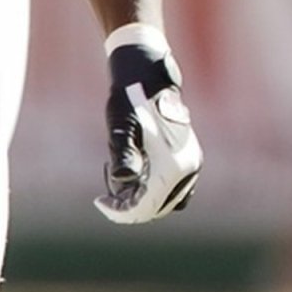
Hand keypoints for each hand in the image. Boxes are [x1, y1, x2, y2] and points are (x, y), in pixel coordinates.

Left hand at [95, 29, 203, 224]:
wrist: (149, 80)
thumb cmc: (131, 102)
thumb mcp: (122, 129)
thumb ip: (124, 155)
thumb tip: (123, 178)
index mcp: (175, 164)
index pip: (147, 206)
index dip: (121, 211)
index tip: (100, 200)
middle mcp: (189, 167)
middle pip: (157, 208)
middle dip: (130, 205)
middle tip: (107, 188)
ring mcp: (191, 164)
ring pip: (165, 201)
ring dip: (141, 197)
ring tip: (121, 173)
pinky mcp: (188, 160)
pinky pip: (173, 190)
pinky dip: (154, 190)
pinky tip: (136, 173)